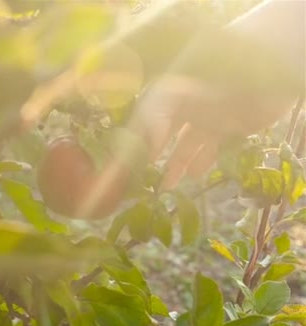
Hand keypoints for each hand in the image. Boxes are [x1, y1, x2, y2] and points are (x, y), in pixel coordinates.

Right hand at [128, 0, 303, 188]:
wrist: (262, 75)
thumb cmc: (213, 80)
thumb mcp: (174, 94)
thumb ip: (155, 120)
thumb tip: (148, 152)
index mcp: (168, 94)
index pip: (145, 119)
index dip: (136, 140)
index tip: (128, 163)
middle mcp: (185, 106)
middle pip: (163, 135)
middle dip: (152, 157)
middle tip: (142, 179)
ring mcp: (206, 117)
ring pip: (185, 145)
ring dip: (176, 165)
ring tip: (167, 186)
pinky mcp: (227, 128)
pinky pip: (210, 148)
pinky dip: (202, 161)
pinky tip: (193, 175)